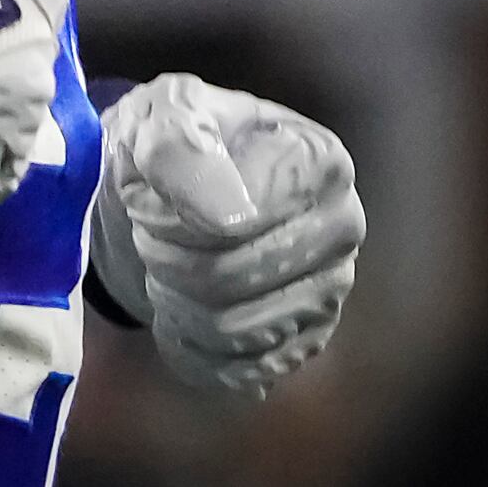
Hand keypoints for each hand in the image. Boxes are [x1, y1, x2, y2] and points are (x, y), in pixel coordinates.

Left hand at [92, 73, 365, 396]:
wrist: (162, 190)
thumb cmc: (166, 143)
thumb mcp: (155, 114)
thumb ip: (178, 143)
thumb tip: (228, 214)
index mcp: (317, 160)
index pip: (233, 222)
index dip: (169, 217)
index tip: (145, 194)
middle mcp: (342, 226)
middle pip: (230, 279)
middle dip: (165, 260)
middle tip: (147, 233)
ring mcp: (329, 289)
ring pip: (233, 331)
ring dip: (175, 302)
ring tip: (163, 265)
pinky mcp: (307, 340)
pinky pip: (241, 372)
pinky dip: (191, 346)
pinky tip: (180, 309)